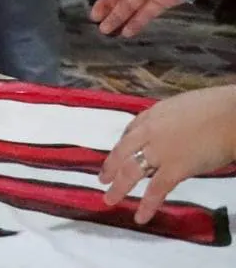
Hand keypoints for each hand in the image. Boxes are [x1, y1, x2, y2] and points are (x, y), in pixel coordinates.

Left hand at [100, 85, 235, 223]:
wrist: (230, 116)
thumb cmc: (214, 109)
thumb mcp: (180, 108)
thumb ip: (168, 122)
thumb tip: (170, 133)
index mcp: (152, 115)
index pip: (130, 132)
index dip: (122, 146)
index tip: (118, 155)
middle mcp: (149, 132)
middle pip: (122, 152)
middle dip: (110, 167)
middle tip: (102, 179)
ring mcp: (159, 151)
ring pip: (131, 171)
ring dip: (118, 188)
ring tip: (109, 200)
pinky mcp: (175, 169)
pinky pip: (156, 190)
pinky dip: (147, 205)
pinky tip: (140, 217)